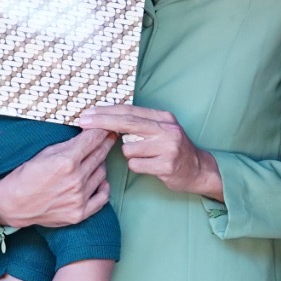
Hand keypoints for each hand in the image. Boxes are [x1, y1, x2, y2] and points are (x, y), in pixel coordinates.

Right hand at [0, 129, 113, 227]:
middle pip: (100, 155)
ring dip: (100, 164)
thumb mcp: (44, 152)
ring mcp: (79, 198)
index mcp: (66, 162)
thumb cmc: (25, 175)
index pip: (93, 140)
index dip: (101, 131)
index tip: (106, 126)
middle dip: (105, 143)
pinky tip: (99, 180)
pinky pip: (102, 197)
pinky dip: (103, 187)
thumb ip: (68, 145)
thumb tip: (88, 134)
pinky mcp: (79, 213)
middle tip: (109, 136)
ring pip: (102, 174)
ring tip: (94, 159)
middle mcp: (76, 180)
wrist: (13, 204)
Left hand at [80, 103, 223, 199]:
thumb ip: (139, 124)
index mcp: (163, 117)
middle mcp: (167, 129)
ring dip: (130, 155)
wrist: (199, 169)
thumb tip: (106, 119)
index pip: (129, 111)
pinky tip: (150, 166)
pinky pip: (136, 165)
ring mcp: (168, 147)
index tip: (87, 113)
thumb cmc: (172, 149)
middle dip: (101, 122)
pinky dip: (138, 166)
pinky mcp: (166, 165)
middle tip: (82, 122)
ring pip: (128, 149)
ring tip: (146, 157)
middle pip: (126, 123)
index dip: (106, 111)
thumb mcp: (160, 130)